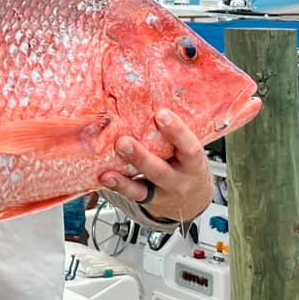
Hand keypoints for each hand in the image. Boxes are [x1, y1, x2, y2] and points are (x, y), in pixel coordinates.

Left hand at [98, 108, 211, 222]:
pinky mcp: (147, 200)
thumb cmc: (187, 165)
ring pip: (143, 185)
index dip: (176, 131)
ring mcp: (162, 192)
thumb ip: (175, 132)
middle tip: (123, 141)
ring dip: (123, 176)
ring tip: (109, 165)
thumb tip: (151, 96)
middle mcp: (178, 180)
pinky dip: (117, 186)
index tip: (161, 114)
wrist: (193, 203)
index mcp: (192, 163)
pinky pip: (132, 194)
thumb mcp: (189, 150)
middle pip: (160, 169)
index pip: (188, 147)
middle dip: (140, 156)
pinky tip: (105, 177)